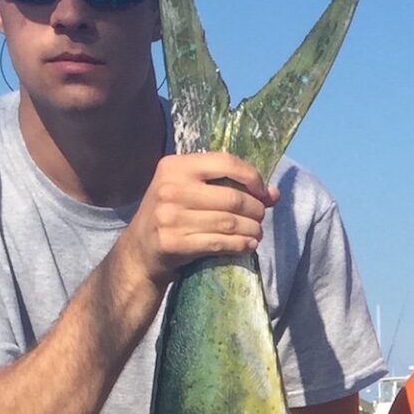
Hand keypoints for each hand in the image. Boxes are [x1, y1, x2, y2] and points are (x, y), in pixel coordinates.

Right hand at [115, 152, 277, 299]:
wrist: (139, 251)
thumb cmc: (171, 215)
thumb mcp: (189, 190)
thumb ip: (227, 186)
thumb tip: (273, 194)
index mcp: (175, 166)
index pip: (225, 162)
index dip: (252, 177)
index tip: (263, 192)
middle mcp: (171, 188)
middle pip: (232, 197)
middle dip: (256, 209)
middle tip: (260, 217)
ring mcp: (170, 217)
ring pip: (229, 222)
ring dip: (252, 230)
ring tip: (257, 233)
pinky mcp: (174, 243)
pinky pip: (219, 243)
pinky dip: (240, 245)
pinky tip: (248, 245)